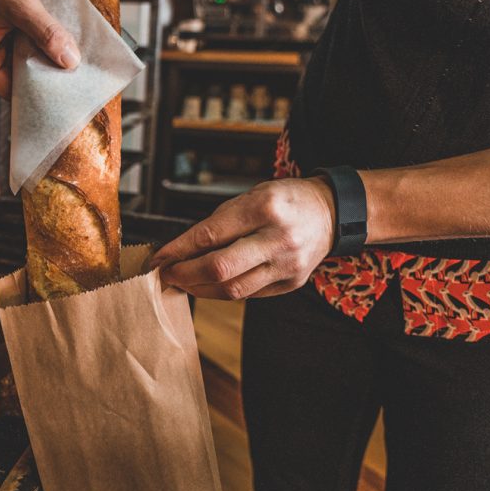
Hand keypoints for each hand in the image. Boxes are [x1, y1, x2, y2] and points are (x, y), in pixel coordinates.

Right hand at [0, 0, 80, 96]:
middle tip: (67, 65)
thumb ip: (46, 33)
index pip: (12, 90)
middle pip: (15, 77)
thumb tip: (69, 60)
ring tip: (58, 47)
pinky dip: (31, 40)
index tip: (63, 85)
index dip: (38, 88)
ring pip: (17, 59)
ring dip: (37, 52)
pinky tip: (46, 33)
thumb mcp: (21, 4)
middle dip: (40, 69)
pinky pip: (15, 45)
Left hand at [149, 178, 335, 299]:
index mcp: (264, 207)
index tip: (158, 258)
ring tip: (183, 282)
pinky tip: (210, 285)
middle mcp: (278, 238)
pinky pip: (249, 294)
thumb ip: (219, 223)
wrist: (331, 212)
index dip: (178, 250)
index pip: (209, 235)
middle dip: (185, 274)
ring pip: (232, 289)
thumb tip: (180, 250)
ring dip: (200, 289)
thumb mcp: (251, 196)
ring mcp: (287, 264)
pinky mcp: (292, 282)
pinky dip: (223, 291)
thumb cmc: (283, 201)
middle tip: (167, 274)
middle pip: (219, 268)